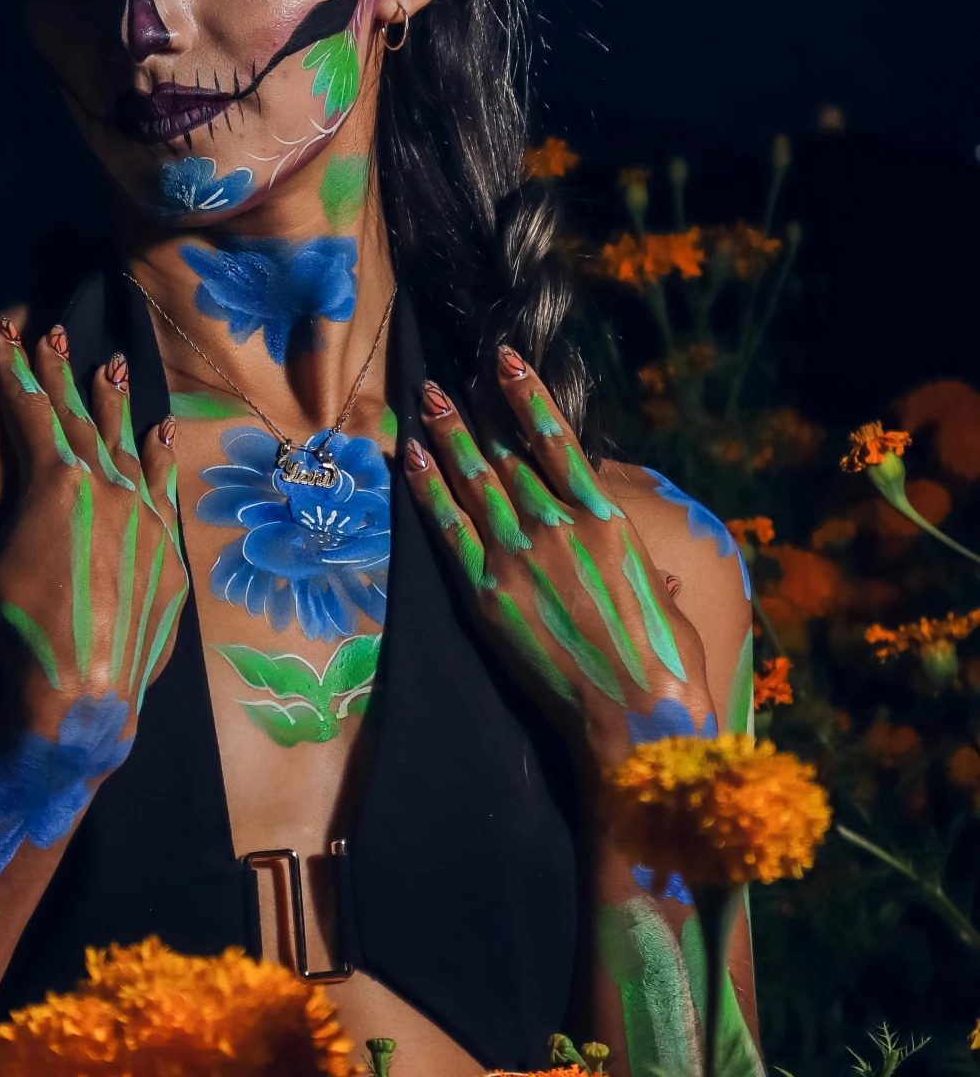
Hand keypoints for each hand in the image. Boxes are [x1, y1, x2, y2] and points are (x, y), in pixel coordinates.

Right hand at [0, 321, 187, 741]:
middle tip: (59, 333)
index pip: (29, 411)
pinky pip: (164, 488)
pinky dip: (160, 456)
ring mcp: (144, 518)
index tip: (7, 335)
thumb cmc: (14, 633)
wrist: (82, 695)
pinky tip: (163, 434)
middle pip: (79, 417)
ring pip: (129, 445)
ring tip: (112, 367)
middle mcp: (105, 488)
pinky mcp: (167, 552)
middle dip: (63, 374)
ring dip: (115, 404)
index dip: (15, 371)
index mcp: (53, 484)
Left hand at [402, 346, 713, 767]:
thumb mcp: (663, 599)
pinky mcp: (488, 594)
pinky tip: (411, 459)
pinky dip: (427, 490)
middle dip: (473, 415)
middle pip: (504, 455)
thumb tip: (649, 567)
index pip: (556, 440)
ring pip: (472, 481)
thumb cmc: (665, 662)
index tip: (505, 361)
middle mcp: (557, 526)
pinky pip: (448, 530)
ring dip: (445, 437)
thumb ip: (641, 569)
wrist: (637, 715)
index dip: (526, 396)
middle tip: (444, 382)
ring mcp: (518, 557)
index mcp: (606, 519)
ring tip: (425, 402)